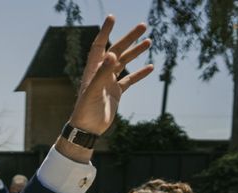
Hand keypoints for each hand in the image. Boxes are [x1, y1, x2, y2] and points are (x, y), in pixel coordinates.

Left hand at [69, 15, 152, 134]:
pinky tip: (150, 67)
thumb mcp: (94, 91)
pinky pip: (129, 80)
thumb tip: (111, 54)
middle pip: (116, 51)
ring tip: (149, 41)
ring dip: (136, 52)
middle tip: (143, 26)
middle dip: (129, 38)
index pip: (99, 46)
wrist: (87, 129)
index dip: (105, 31)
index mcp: (93, 70)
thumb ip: (103, 73)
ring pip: (124, 63)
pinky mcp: (116, 93)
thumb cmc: (86, 110)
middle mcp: (101, 73)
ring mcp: (108, 83)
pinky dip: (139, 74)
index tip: (112, 17)